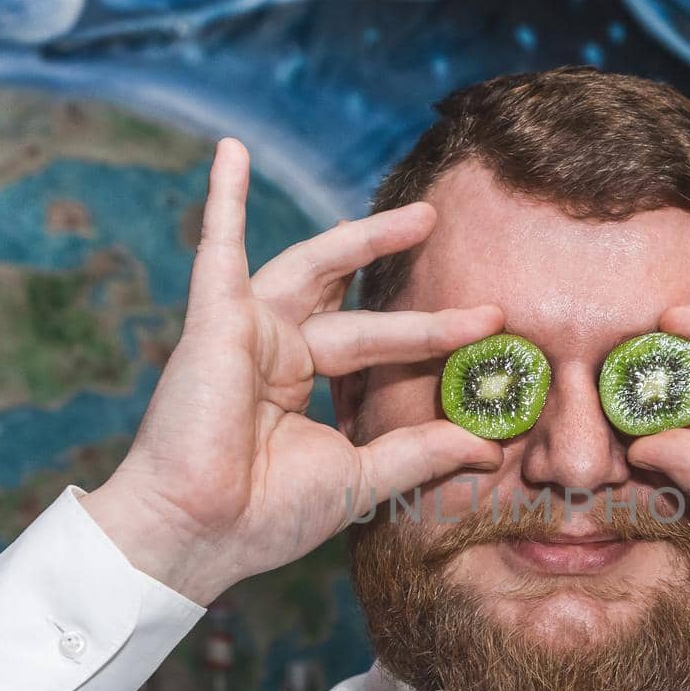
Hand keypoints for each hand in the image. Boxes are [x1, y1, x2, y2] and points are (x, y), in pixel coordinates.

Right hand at [81, 138, 504, 604]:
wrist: (200, 536)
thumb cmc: (265, 516)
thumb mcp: (362, 477)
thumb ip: (421, 452)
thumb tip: (487, 448)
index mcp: (297, 383)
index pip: (373, 345)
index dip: (428, 335)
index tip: (489, 328)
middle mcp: (272, 351)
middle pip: (347, 297)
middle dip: (397, 267)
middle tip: (446, 230)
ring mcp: (242, 333)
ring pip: (312, 270)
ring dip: (362, 238)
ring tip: (421, 218)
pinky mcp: (213, 324)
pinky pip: (217, 251)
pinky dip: (222, 201)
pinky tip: (231, 153)